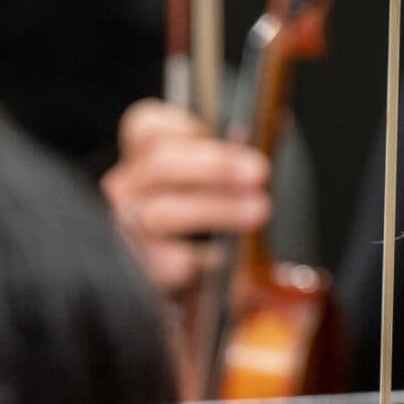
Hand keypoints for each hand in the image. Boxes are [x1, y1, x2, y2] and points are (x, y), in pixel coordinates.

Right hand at [100, 99, 272, 295]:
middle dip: (215, 167)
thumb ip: (238, 148)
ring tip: (259, 210)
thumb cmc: (203, 210)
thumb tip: (277, 123)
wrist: (182, 281)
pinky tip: (232, 258)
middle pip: (161, 165)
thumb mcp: (216, 173)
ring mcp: (127, 228)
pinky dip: (208, 259)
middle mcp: (127, 187)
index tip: (229, 131)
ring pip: (165, 213)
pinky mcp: (140, 269)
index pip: (146, 126)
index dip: (184, 126)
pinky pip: (173, 261)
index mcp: (141, 154)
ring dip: (218, 209)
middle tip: (259, 172)